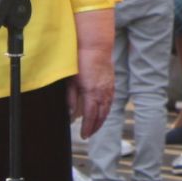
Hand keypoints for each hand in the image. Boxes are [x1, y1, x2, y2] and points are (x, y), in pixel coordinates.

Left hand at [70, 9, 116, 138]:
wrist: (95, 45)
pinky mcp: (111, 82)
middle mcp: (102, 92)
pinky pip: (111, 99)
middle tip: (89, 134)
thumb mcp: (71, 80)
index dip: (87, 127)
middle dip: (95, 126)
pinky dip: (107, 108)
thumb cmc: (81, 60)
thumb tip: (70, 113)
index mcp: (92, 92)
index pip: (90, 116)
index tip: (83, 135)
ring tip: (96, 126)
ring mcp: (109, 87)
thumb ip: (71, 97)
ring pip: (108, 108)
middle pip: (101, 115)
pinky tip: (104, 110)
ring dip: (102, 119)